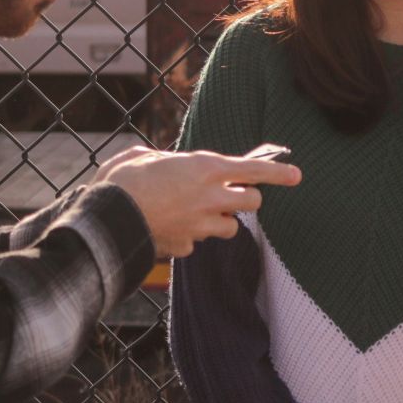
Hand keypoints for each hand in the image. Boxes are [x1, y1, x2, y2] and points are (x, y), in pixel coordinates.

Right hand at [95, 146, 300, 257]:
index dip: (280, 172)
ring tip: (195, 211)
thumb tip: (164, 163)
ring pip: (231, 226)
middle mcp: (211, 197)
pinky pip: (199, 242)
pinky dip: (190, 236)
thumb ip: (167, 160)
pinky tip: (169, 227)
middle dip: (244, 198)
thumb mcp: (144, 156)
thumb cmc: (122, 181)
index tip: (297, 175)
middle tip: (227, 194)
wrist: (106, 219)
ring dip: (220, 220)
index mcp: (206, 168)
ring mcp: (201, 225)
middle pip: (252, 202)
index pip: (256, 170)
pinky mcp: (188, 246)